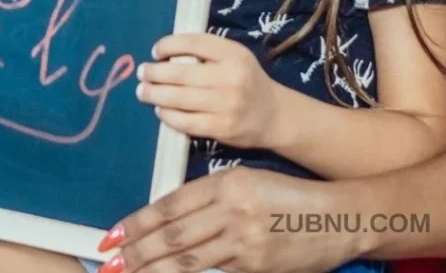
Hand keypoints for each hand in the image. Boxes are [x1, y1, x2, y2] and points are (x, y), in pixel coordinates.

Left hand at [97, 166, 363, 272]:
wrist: (335, 216)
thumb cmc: (284, 195)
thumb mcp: (242, 181)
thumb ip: (206, 198)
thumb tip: (166, 220)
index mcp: (223, 182)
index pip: (169, 205)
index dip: (138, 223)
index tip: (113, 235)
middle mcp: (230, 210)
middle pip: (174, 235)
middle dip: (138, 251)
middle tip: (110, 262)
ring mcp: (245, 242)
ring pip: (189, 260)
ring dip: (154, 269)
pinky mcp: (257, 267)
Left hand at [136, 33, 283, 149]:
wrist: (274, 115)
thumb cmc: (245, 79)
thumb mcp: (234, 56)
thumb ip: (206, 51)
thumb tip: (164, 53)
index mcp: (234, 54)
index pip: (194, 43)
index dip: (169, 45)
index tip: (155, 51)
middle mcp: (232, 78)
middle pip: (182, 74)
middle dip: (155, 73)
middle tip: (142, 72)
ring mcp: (227, 105)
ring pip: (181, 99)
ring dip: (156, 94)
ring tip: (143, 91)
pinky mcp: (222, 128)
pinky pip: (187, 122)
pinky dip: (169, 116)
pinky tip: (160, 110)